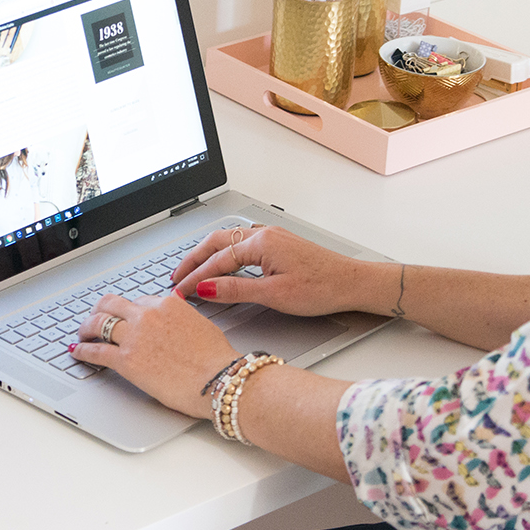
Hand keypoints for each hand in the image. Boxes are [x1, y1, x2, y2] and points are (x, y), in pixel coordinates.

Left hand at [72, 292, 237, 419]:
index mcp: (167, 304)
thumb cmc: (215, 359)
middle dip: (100, 310)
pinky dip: (83, 351)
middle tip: (95, 318)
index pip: (138, 300)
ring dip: (86, 328)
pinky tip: (78, 352)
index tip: (123, 317)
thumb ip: (181, 315)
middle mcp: (147, 315)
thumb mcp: (201, 324)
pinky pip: (96, 351)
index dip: (128, 311)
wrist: (218, 380)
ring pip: (98, 324)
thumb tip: (174, 310)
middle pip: (111, 304)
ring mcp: (134, 337)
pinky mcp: (126, 361)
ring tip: (83, 334)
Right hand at [169, 225, 373, 315]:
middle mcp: (265, 234)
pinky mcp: (280, 244)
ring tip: (192, 272)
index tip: (180, 292)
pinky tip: (221, 265)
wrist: (353, 283)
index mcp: (261, 242)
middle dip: (194, 260)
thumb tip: (206, 289)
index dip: (195, 278)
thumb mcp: (274, 295)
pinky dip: (225, 254)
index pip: (217, 260)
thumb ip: (235, 290)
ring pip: (229, 242)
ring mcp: (273, 237)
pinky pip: (242, 245)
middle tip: (176, 278)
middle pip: (217, 243)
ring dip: (208, 256)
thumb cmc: (322, 288)